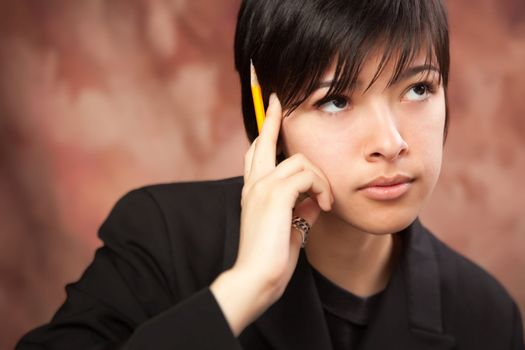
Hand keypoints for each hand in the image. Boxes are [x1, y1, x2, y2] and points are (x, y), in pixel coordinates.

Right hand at [211, 93, 332, 335]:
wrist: (256, 278)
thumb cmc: (272, 259)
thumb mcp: (290, 229)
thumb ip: (301, 209)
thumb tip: (316, 198)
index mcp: (253, 191)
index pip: (256, 153)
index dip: (264, 131)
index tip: (271, 109)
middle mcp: (254, 184)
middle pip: (263, 141)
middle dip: (272, 118)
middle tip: (276, 99)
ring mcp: (262, 186)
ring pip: (299, 160)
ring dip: (319, 179)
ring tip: (324, 202)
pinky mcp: (274, 194)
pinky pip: (307, 175)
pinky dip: (321, 188)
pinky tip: (322, 206)